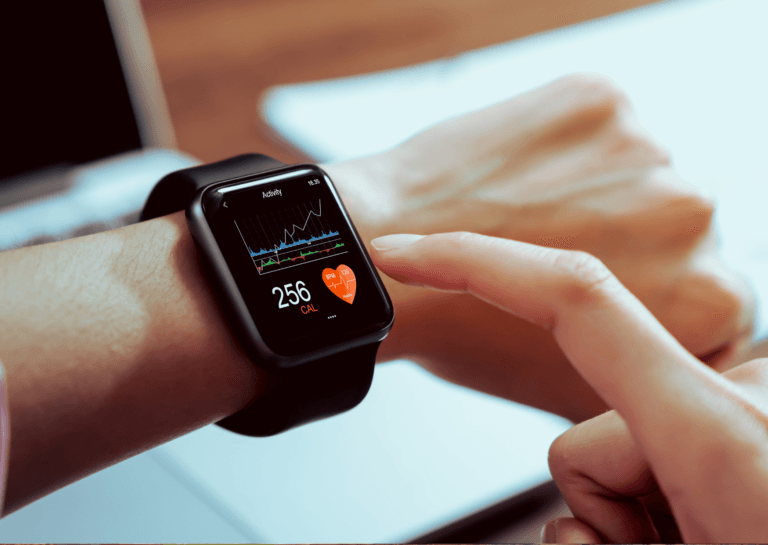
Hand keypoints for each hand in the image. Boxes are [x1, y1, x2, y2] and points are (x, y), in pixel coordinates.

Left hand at [327, 74, 753, 421]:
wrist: (379, 258)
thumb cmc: (462, 329)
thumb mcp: (568, 387)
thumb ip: (637, 378)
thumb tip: (655, 375)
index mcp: (709, 298)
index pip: (704, 285)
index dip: (648, 288)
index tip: (606, 288)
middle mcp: (693, 217)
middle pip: (672, 224)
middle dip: (625, 237)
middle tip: (557, 251)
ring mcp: (646, 151)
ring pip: (631, 171)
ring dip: (593, 188)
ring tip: (531, 216)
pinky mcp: (598, 99)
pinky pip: (590, 125)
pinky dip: (559, 145)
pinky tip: (518, 177)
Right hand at [369, 232, 767, 541]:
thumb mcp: (701, 538)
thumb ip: (599, 515)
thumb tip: (577, 506)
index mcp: (723, 430)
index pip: (574, 299)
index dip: (477, 262)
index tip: (406, 252)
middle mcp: (741, 398)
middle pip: (584, 437)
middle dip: (601, 512)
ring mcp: (749, 409)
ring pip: (617, 454)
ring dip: (637, 520)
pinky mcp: (747, 421)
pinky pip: (657, 452)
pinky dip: (661, 508)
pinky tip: (715, 528)